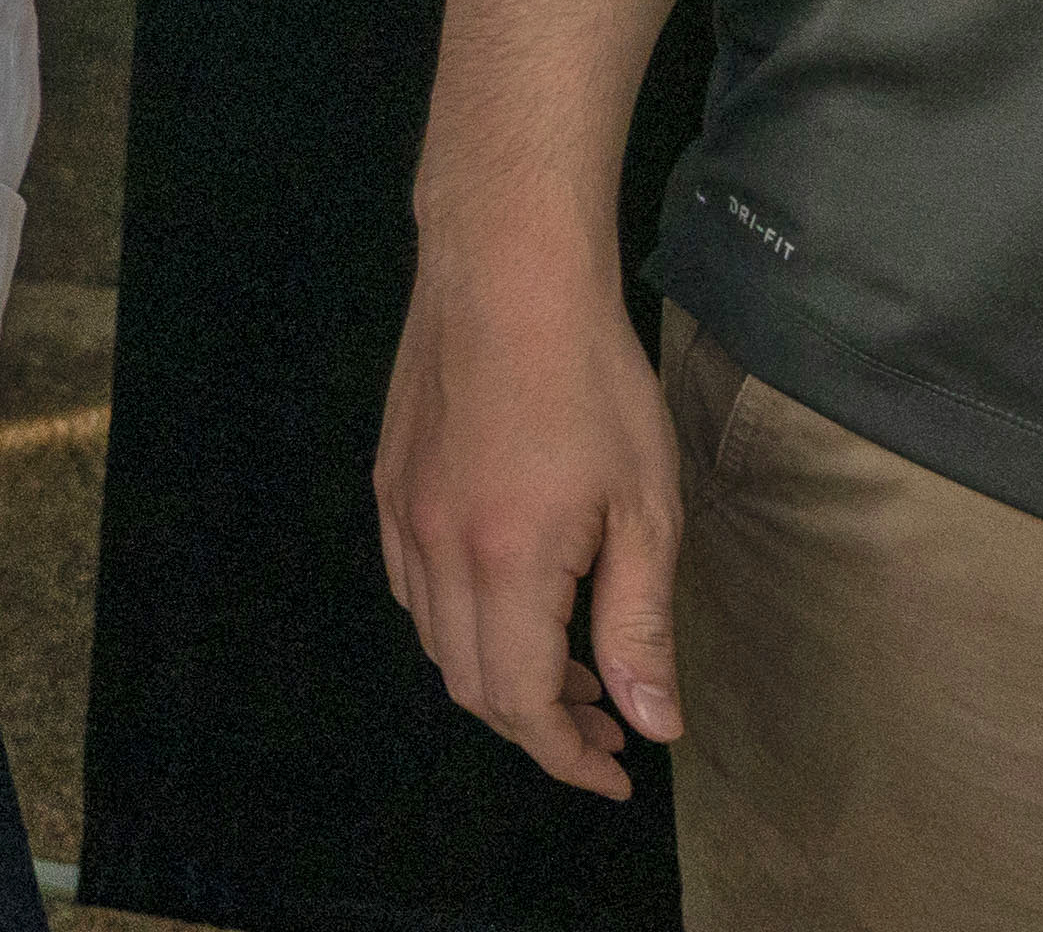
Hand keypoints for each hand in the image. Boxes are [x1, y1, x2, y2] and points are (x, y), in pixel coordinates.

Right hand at [379, 221, 684, 798]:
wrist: (505, 272)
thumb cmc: (592, 382)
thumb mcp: (645, 507)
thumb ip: (638, 624)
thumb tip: (652, 724)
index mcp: (502, 562)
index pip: (516, 700)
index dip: (565, 754)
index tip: (618, 772)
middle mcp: (433, 548)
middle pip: (467, 681)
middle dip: (538, 722)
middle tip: (611, 722)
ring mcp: (401, 513)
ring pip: (434, 637)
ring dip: (497, 673)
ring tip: (571, 667)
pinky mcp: (390, 480)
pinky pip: (412, 585)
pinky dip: (460, 622)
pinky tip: (511, 598)